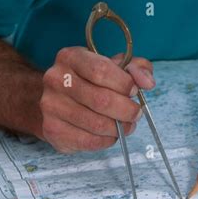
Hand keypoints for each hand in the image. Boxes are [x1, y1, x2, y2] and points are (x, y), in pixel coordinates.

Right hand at [40, 48, 154, 152]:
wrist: (56, 98)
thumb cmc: (90, 80)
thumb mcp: (113, 65)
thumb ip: (136, 68)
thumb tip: (147, 82)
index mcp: (71, 57)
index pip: (101, 70)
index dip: (124, 83)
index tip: (134, 91)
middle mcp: (56, 79)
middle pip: (100, 99)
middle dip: (126, 110)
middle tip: (135, 113)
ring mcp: (50, 105)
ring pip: (95, 123)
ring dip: (118, 128)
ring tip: (126, 125)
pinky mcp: (52, 129)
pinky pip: (86, 141)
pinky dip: (105, 140)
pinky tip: (110, 134)